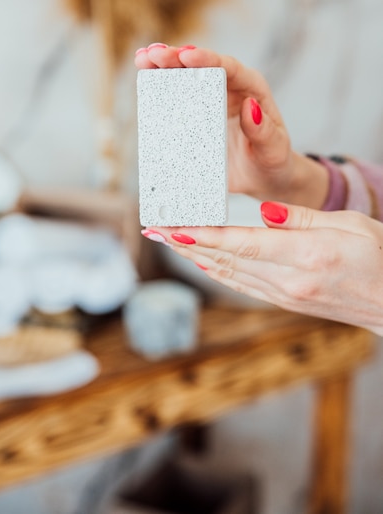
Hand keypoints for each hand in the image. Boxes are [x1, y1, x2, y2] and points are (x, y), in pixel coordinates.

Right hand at [135, 43, 328, 207]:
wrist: (263, 177)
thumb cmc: (273, 161)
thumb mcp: (273, 149)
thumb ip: (263, 130)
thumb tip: (248, 107)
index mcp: (251, 89)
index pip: (228, 67)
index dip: (206, 59)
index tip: (186, 56)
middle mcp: (230, 88)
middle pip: (201, 65)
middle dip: (176, 56)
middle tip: (152, 54)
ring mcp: (211, 100)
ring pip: (185, 76)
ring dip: (162, 66)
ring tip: (141, 59)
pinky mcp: (197, 115)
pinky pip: (177, 98)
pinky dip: (160, 88)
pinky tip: (143, 81)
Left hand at [141, 202, 382, 333]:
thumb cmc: (381, 256)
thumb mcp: (350, 226)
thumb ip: (301, 219)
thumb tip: (263, 212)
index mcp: (307, 256)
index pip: (242, 243)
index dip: (203, 237)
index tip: (171, 228)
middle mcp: (290, 281)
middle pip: (227, 259)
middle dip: (186, 243)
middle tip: (155, 228)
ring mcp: (286, 296)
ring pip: (230, 273)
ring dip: (196, 256)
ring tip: (170, 240)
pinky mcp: (287, 302)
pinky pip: (243, 285)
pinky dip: (218, 271)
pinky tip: (203, 261)